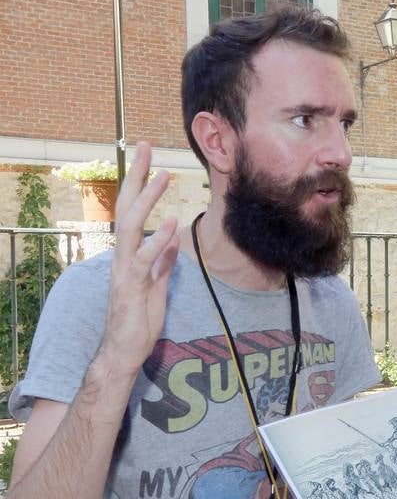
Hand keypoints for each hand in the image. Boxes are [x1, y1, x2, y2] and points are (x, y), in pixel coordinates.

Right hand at [99, 142, 180, 374]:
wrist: (125, 350)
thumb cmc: (139, 320)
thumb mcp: (157, 286)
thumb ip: (162, 263)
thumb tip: (171, 242)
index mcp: (129, 253)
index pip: (132, 210)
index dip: (140, 184)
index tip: (149, 158)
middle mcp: (122, 255)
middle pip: (126, 207)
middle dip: (137, 177)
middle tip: (146, 147)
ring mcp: (124, 270)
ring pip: (132, 227)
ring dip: (148, 200)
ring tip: (164, 177)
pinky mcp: (132, 287)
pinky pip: (144, 259)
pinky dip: (159, 240)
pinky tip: (173, 223)